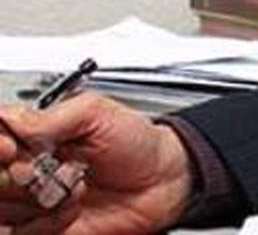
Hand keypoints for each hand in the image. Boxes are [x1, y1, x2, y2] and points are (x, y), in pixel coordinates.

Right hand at [0, 94, 191, 233]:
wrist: (162, 181)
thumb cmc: (136, 142)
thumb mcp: (97, 113)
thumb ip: (53, 115)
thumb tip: (11, 118)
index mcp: (33, 134)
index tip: (11, 149)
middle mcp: (26, 168)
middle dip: (15, 177)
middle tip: (42, 170)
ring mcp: (31, 202)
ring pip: (3, 209)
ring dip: (35, 201)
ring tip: (71, 185)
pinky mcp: (41, 230)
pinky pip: (20, 234)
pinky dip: (46, 223)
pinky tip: (71, 209)